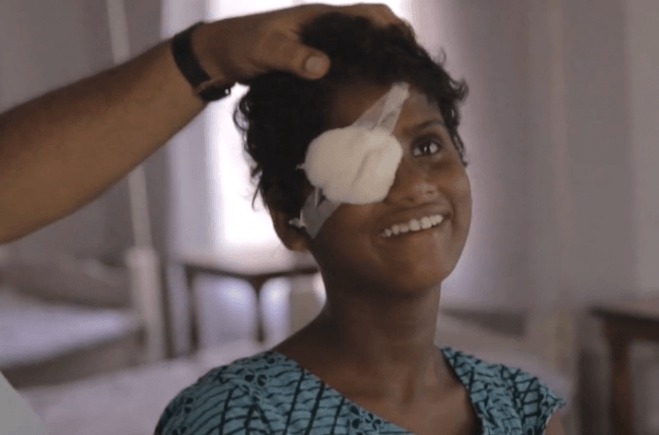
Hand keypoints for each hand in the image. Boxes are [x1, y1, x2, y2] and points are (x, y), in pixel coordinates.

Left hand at [192, 3, 404, 83]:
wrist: (221, 55)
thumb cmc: (242, 45)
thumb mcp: (266, 49)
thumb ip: (293, 56)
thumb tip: (323, 66)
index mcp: (322, 18)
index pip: (369, 13)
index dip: (394, 26)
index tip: (409, 48)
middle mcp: (326, 29)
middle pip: (372, 31)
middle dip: (393, 46)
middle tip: (409, 75)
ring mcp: (320, 45)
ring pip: (360, 48)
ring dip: (378, 61)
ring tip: (395, 87)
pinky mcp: (312, 61)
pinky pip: (346, 63)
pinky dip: (360, 73)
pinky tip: (364, 94)